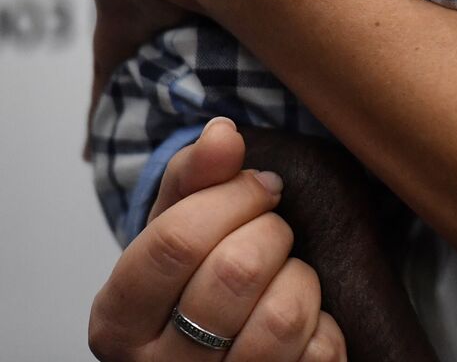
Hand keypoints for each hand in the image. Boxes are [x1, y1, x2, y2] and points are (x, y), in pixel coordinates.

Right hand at [89, 118, 346, 360]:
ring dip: (300, 277)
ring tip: (285, 274)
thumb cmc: (197, 274)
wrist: (222, 347)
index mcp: (117, 320)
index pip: (176, 241)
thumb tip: (222, 132)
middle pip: (236, 271)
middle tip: (272, 232)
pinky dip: (323, 321)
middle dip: (271, 232)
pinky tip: (302, 318)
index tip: (261, 186)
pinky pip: (319, 350)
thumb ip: (196, 173)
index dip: (234, 197)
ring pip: (282, 317)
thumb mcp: (178, 223)